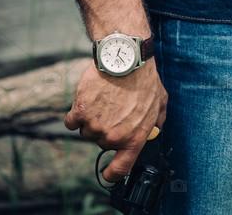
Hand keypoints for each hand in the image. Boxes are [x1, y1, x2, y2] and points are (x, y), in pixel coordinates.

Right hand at [64, 56, 167, 181]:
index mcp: (134, 138)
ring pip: (86, 131)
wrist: (125, 58)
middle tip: (113, 108)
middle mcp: (113, 137)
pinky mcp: (80, 113)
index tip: (107, 173)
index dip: (112, 174)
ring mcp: (95, 126)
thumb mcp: (160, 101)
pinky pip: (71, 122)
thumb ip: (157, 120)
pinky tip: (85, 99)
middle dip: (105, 128)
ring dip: (90, 119)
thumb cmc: (143, 78)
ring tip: (103, 99)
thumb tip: (156, 129)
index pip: (121, 169)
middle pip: (101, 142)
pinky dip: (75, 113)